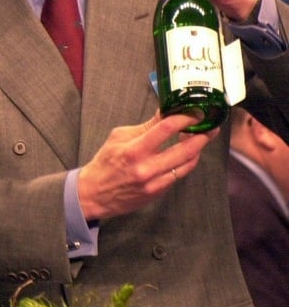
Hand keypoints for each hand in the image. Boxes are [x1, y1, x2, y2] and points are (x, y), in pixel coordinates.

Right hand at [77, 111, 213, 220]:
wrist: (95, 193)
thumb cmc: (105, 163)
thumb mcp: (119, 138)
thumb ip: (145, 127)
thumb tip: (166, 113)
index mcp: (133, 150)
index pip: (165, 129)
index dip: (185, 118)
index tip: (195, 112)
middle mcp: (146, 168)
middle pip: (185, 149)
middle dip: (202, 135)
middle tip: (210, 126)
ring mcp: (154, 183)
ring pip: (187, 164)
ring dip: (197, 149)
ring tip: (201, 138)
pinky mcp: (158, 192)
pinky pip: (179, 175)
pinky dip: (186, 162)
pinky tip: (186, 154)